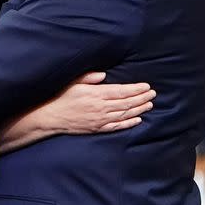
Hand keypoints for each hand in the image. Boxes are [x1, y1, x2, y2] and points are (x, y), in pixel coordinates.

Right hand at [37, 73, 154, 134]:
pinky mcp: (98, 128)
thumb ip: (89, 78)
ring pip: (124, 114)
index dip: (136, 89)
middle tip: (153, 94)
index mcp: (96, 94)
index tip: (146, 86)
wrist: (52, 117)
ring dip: (139, 109)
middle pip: (126, 103)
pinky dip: (129, 123)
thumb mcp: (73, 82)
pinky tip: (138, 119)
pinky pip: (117, 126)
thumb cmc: (62, 97)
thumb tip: (104, 75)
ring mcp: (100, 120)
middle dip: (141, 98)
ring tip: (149, 104)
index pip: (121, 91)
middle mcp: (100, 108)